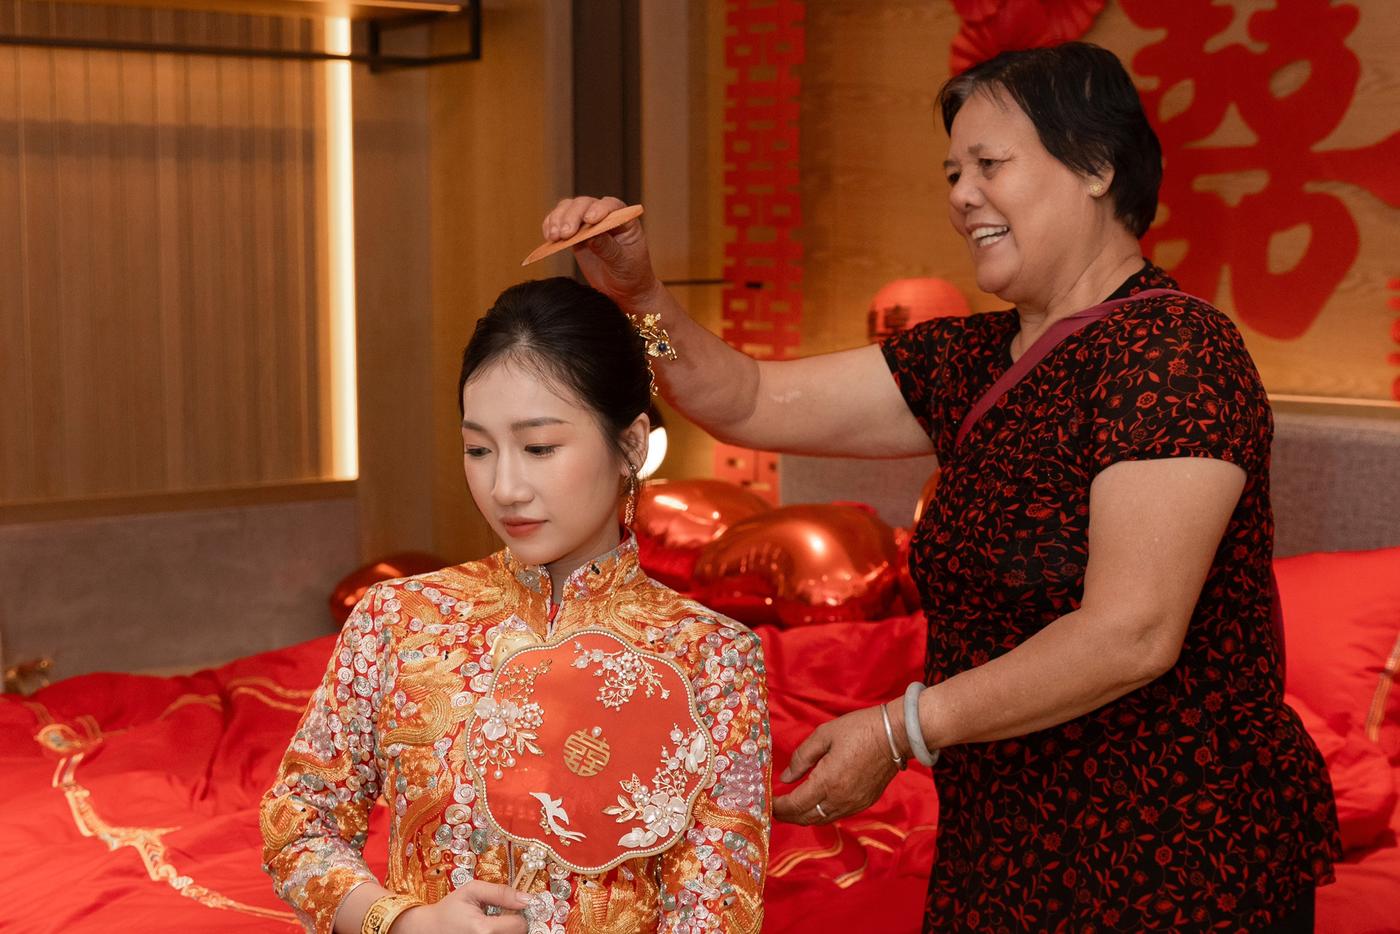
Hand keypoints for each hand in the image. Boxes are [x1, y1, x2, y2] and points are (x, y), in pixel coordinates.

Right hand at [395, 881, 528, 933]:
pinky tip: (488, 932)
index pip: (521, 926)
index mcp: (483, 930)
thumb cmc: (449, 909)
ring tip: (491, 924)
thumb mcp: (472, 891)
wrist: (428, 929)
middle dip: (513, 924)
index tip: (507, 908)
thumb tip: (527, 898)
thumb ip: (501, 892)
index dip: (518, 914)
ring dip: (506, 931)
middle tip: (498, 916)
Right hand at [540, 196, 661, 308]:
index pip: (610, 206)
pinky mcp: (574, 233)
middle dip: (572, 217)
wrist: (622, 289)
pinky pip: (559, 222)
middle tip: (565, 234)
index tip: (590, 220)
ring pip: (568, 209)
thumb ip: (608, 248)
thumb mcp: (623, 262)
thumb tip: (591, 236)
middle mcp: (605, 215)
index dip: (599, 209)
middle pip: (585, 205)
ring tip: (554, 237)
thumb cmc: (630, 274)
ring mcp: (587, 223)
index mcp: (624, 218)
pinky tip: (549, 237)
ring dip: (558, 219)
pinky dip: (551, 226)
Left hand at [772, 705, 900, 825]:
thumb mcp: (823, 735)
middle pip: (806, 817)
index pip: (795, 805)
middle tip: (774, 809)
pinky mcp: (865, 803)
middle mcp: (841, 799)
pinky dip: (821, 813)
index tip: (766, 803)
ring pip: (822, 819)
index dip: (778, 807)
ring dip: (804, 816)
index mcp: (828, 782)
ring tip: (791, 807)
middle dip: (787, 816)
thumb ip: (801, 758)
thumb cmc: (859, 729)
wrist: (895, 735)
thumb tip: (785, 778)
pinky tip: (815, 803)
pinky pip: (837, 815)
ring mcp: (854, 804)